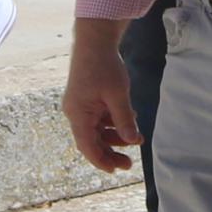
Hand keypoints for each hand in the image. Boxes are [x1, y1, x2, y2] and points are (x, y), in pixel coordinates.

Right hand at [62, 25, 140, 172]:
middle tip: (129, 162)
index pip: (87, 146)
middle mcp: (76, 112)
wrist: (95, 40)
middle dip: (110, 152)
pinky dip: (113, 123)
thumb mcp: (118, 95)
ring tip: (136, 139)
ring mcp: (80, 106)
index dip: (100, 160)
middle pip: (91, 141)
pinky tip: (129, 120)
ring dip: (114, 137)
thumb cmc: (104, 66)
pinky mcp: (87, 100)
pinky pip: (99, 119)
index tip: (114, 171)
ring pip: (97, 131)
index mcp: (78, 113)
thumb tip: (132, 141)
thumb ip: (124, 120)